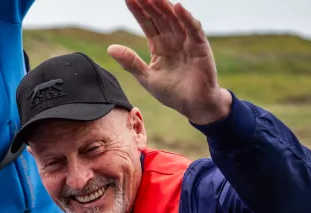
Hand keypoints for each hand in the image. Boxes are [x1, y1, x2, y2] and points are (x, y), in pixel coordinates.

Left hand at [107, 0, 231, 124]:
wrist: (193, 106)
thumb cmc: (172, 92)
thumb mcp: (146, 77)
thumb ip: (130, 62)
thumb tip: (110, 48)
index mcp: (159, 46)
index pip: (147, 24)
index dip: (138, 12)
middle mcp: (173, 40)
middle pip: (159, 17)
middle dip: (149, 4)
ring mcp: (187, 41)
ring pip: (175, 19)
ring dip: (165, 7)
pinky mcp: (200, 47)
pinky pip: (193, 29)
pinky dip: (187, 18)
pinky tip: (178, 7)